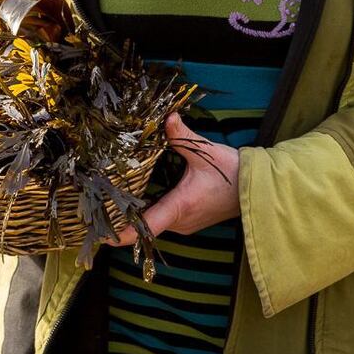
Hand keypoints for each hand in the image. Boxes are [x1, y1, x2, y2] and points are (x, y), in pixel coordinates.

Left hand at [111, 112, 239, 244]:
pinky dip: (149, 211)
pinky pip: (163, 218)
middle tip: (98, 208)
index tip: (102, 236)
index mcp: (180, 207)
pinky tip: (137, 197)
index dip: (123, 233)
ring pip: (153, 222)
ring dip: (136, 214)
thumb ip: (181, 136)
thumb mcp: (205, 152)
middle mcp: (180, 221)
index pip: (146, 227)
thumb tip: (167, 117)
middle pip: (144, 225)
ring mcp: (185, 223)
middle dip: (122, 218)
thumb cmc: (232, 172)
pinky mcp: (189, 219)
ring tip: (111, 201)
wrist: (256, 188)